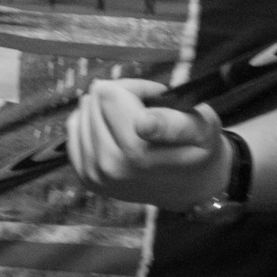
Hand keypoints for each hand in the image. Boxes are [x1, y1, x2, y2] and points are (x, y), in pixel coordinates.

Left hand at [64, 77, 230, 207]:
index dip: (136, 88)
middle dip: (120, 98)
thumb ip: (174, 124)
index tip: (155, 98)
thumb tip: (143, 123)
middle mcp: (111, 166)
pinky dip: (92, 124)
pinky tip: (114, 131)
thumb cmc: (198, 150)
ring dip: (107, 111)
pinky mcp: (86, 177)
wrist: (190, 188)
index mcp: (137, 153)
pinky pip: (74, 131)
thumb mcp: (202, 128)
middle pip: (95, 100)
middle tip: (146, 112)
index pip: (109, 93)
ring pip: (82, 113)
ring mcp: (96, 174)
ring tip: (133, 123)